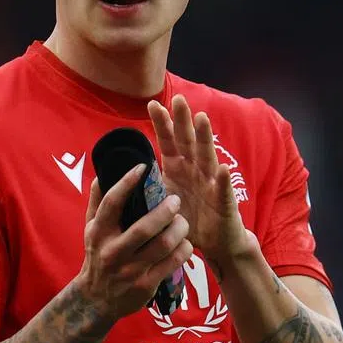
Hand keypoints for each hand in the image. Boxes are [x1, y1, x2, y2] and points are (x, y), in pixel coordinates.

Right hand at [74, 163, 193, 320]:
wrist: (95, 299)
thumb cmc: (98, 255)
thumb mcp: (91, 228)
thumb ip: (98, 201)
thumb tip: (105, 171)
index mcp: (99, 232)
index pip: (112, 204)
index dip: (127, 183)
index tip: (143, 167)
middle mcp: (113, 252)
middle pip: (144, 228)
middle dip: (165, 211)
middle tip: (176, 200)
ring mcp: (130, 271)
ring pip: (163, 245)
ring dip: (179, 229)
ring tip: (183, 222)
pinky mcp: (145, 285)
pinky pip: (172, 263)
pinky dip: (184, 250)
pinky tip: (185, 243)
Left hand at [147, 95, 251, 266]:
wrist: (215, 243)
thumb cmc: (188, 219)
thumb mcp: (161, 200)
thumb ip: (147, 186)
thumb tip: (118, 176)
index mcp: (178, 169)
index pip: (168, 142)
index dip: (162, 124)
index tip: (152, 104)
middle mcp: (195, 171)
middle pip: (188, 142)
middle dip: (183, 121)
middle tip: (179, 99)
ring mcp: (211, 184)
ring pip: (207, 157)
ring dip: (205, 138)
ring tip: (201, 119)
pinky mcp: (224, 202)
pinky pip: (223, 189)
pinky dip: (222, 179)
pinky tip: (222, 168)